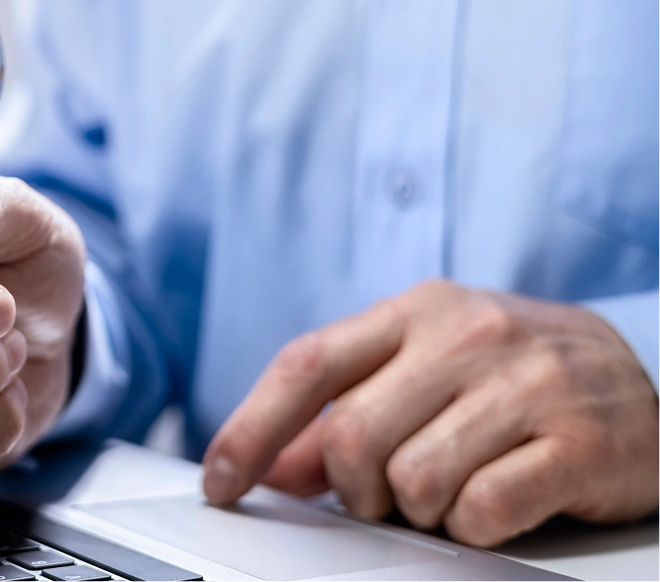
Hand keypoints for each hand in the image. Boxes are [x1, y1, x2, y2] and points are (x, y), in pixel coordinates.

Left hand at [201, 279, 659, 545]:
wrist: (640, 376)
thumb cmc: (510, 376)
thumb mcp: (421, 372)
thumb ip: (342, 410)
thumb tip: (268, 467)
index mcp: (414, 311)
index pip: (307, 364)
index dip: (251, 428)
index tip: (221, 480)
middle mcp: (468, 334)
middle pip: (352, 435)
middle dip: (353, 487)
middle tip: (385, 493)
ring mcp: (527, 383)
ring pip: (413, 479)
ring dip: (418, 509)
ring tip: (450, 490)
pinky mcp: (580, 440)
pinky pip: (483, 510)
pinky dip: (473, 526)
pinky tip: (496, 502)